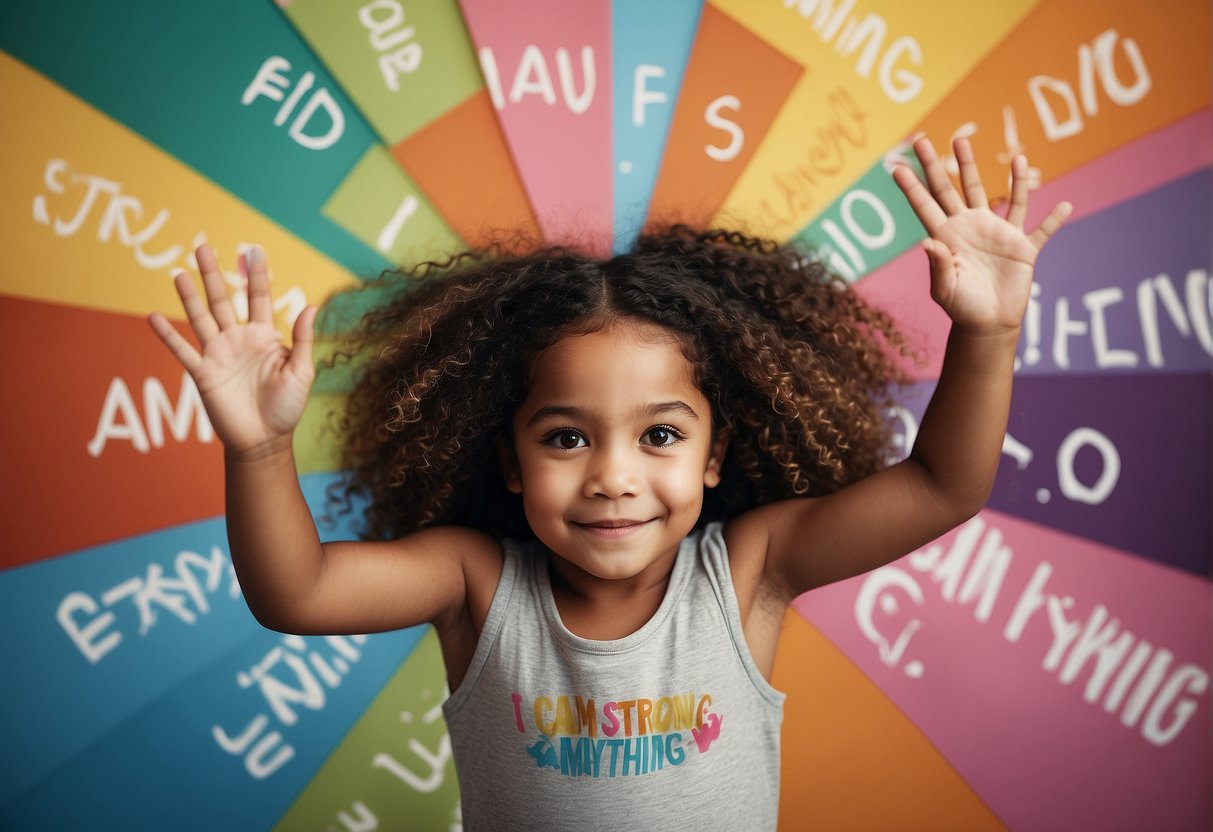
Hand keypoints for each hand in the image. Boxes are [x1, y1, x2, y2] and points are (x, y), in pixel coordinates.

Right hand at [148, 244, 317, 458]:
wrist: (264, 440)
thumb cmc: (287, 408)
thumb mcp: (301, 372)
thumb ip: (302, 339)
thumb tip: (310, 305)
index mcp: (264, 337)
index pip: (259, 299)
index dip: (256, 276)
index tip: (254, 250)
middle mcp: (238, 340)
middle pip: (223, 301)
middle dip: (214, 275)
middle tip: (202, 247)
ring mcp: (218, 354)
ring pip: (201, 318)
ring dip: (189, 296)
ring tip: (179, 273)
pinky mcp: (203, 373)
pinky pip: (182, 350)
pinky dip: (167, 335)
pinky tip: (153, 317)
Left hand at [892, 137, 1070, 335]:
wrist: (987, 324)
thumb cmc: (961, 308)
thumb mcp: (943, 289)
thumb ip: (936, 265)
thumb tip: (927, 241)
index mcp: (948, 235)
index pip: (927, 204)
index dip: (912, 185)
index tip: (896, 164)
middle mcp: (972, 227)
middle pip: (957, 188)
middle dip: (945, 163)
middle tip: (927, 139)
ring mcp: (1000, 234)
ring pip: (1006, 197)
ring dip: (1013, 177)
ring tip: (1017, 153)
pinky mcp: (1024, 249)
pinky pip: (1042, 230)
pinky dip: (1054, 220)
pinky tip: (1065, 206)